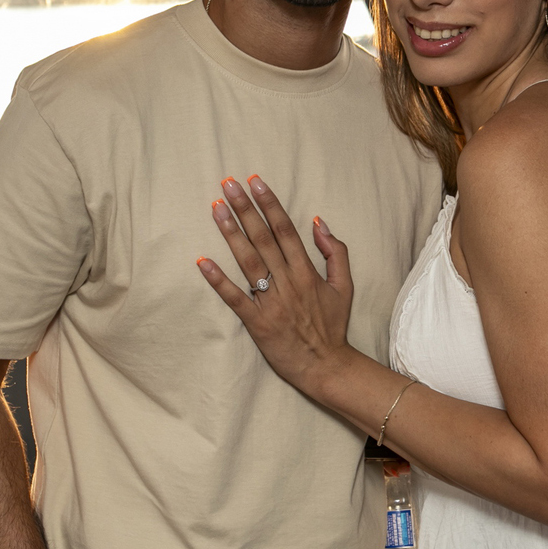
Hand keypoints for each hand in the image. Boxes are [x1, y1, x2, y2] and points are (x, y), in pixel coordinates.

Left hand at [197, 175, 357, 393]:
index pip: (285, 230)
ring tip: (216, 209)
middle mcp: (288, 282)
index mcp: (307, 272)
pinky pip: (236, 298)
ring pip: (248, 262)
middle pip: (264, 238)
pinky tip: (203, 261)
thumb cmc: (333, 326)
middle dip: (245, 209)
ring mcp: (272, 302)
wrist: (326, 366)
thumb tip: (318, 222)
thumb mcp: (344, 286)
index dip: (270, 204)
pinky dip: (219, 280)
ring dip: (231, 233)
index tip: (255, 182)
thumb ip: (336, 252)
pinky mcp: (257, 323)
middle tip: (228, 184)